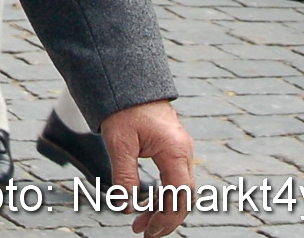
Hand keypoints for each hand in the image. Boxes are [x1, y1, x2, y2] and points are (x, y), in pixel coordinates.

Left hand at [99, 100, 192, 236]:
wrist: (126, 80)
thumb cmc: (123, 108)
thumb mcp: (119, 143)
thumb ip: (124, 176)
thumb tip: (126, 206)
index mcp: (175, 150)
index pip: (179, 193)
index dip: (167, 216)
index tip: (149, 230)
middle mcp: (184, 151)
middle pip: (184, 195)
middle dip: (167, 217)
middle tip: (145, 233)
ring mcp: (181, 150)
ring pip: (180, 188)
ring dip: (164, 207)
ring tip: (141, 224)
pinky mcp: (173, 148)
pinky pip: (174, 178)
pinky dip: (163, 194)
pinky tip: (148, 205)